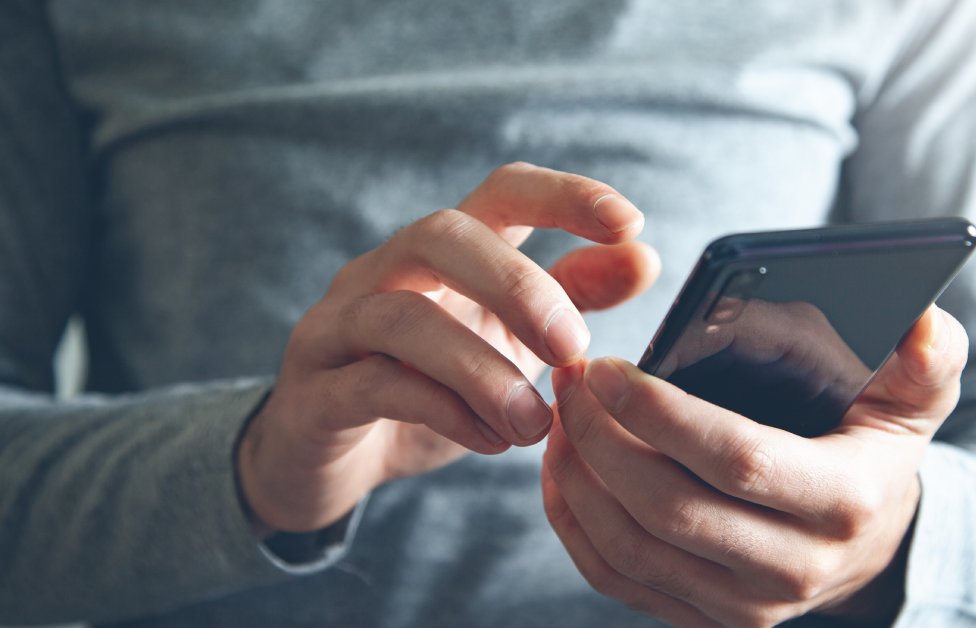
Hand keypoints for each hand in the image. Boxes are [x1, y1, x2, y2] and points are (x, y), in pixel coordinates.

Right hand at [238, 162, 660, 534]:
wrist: (337, 460)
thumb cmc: (431, 385)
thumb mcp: (512, 340)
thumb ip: (571, 296)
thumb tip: (644, 256)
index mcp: (443, 253)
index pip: (501, 192)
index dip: (565, 196)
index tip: (629, 223)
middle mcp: (384, 271)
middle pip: (442, 235)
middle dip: (516, 285)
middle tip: (572, 346)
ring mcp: (338, 326)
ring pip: (400, 316)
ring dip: (480, 369)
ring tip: (533, 423)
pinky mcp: (313, 390)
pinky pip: (373, 387)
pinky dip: (442, 413)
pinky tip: (490, 442)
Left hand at [543, 306, 967, 625]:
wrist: (870, 545)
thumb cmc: (877, 451)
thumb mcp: (917, 401)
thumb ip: (926, 360)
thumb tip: (923, 326)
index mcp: (843, 501)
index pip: (738, 459)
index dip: (663, 414)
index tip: (608, 368)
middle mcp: (794, 568)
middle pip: (670, 510)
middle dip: (603, 440)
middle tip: (569, 380)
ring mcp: (745, 605)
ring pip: (633, 549)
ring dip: (579, 477)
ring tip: (560, 414)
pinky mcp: (705, 618)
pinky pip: (618, 579)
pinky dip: (576, 524)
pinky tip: (562, 468)